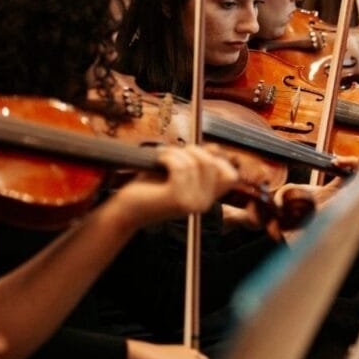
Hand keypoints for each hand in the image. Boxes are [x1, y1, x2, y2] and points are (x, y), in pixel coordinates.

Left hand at [112, 144, 238, 227]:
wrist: (127, 210)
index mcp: (207, 198)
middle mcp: (204, 203)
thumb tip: (214, 148)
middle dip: (194, 150)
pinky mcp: (177, 199)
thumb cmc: (150, 189)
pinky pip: (180, 166)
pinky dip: (168, 157)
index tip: (195, 154)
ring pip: (195, 163)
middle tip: (176, 153)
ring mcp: (192, 203)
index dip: (216, 158)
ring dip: (176, 153)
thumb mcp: (180, 174)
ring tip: (163, 157)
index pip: (230, 175)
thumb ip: (198, 163)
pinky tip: (159, 161)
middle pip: (213, 163)